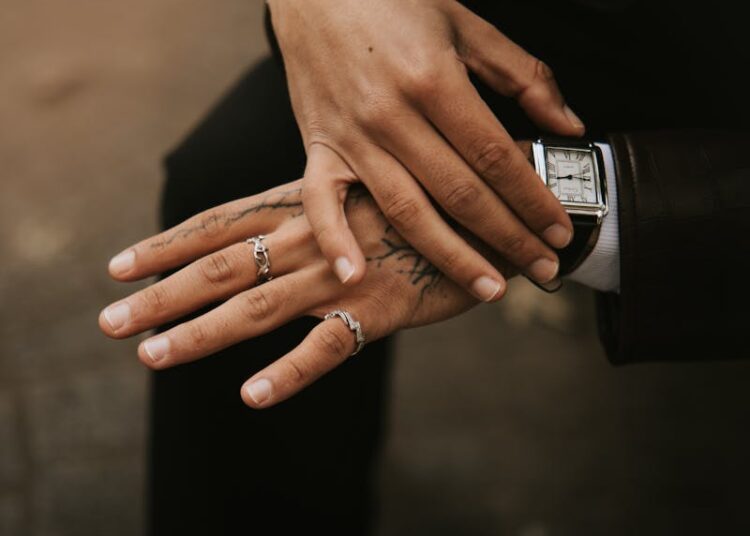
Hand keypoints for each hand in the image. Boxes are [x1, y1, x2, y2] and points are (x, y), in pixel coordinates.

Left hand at [99, 147, 515, 408]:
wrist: (486, 208)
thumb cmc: (417, 204)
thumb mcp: (355, 196)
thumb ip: (310, 218)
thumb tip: (267, 241)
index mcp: (304, 205)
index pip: (219, 224)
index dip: (166, 245)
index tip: (118, 266)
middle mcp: (312, 237)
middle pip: (221, 267)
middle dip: (162, 295)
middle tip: (110, 321)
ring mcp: (344, 273)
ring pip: (258, 306)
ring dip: (201, 332)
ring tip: (153, 355)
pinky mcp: (381, 308)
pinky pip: (327, 346)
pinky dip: (288, 372)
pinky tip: (251, 394)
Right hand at [267, 0, 582, 301]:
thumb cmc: (393, 1)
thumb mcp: (465, 24)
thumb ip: (522, 75)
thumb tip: (569, 124)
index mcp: (434, 79)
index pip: (495, 155)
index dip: (533, 198)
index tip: (561, 230)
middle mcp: (391, 115)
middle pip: (460, 192)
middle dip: (508, 236)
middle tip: (543, 269)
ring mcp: (351, 136)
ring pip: (406, 209)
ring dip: (450, 256)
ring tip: (489, 289)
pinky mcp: (317, 146)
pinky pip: (320, 201)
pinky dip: (334, 240)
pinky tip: (357, 277)